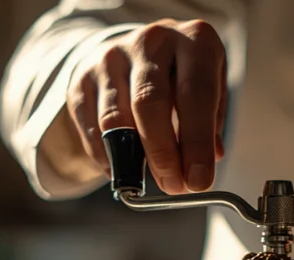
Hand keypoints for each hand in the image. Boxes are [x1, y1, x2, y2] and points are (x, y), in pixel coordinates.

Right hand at [66, 19, 226, 193]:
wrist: (139, 50)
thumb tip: (201, 167)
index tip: (198, 181)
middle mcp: (151, 40)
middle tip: (173, 186)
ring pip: (116, 118)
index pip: (194, 94)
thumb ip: (210, 126)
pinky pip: (92, 127)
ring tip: (148, 183)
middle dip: (162, 154)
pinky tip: (122, 170)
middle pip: (149, 103)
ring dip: (132, 160)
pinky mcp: (83, 77)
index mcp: (193, 40)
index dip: (197, 143)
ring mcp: (112, 56)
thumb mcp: (210, 90)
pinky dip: (107, 157)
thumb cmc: (183, 76)